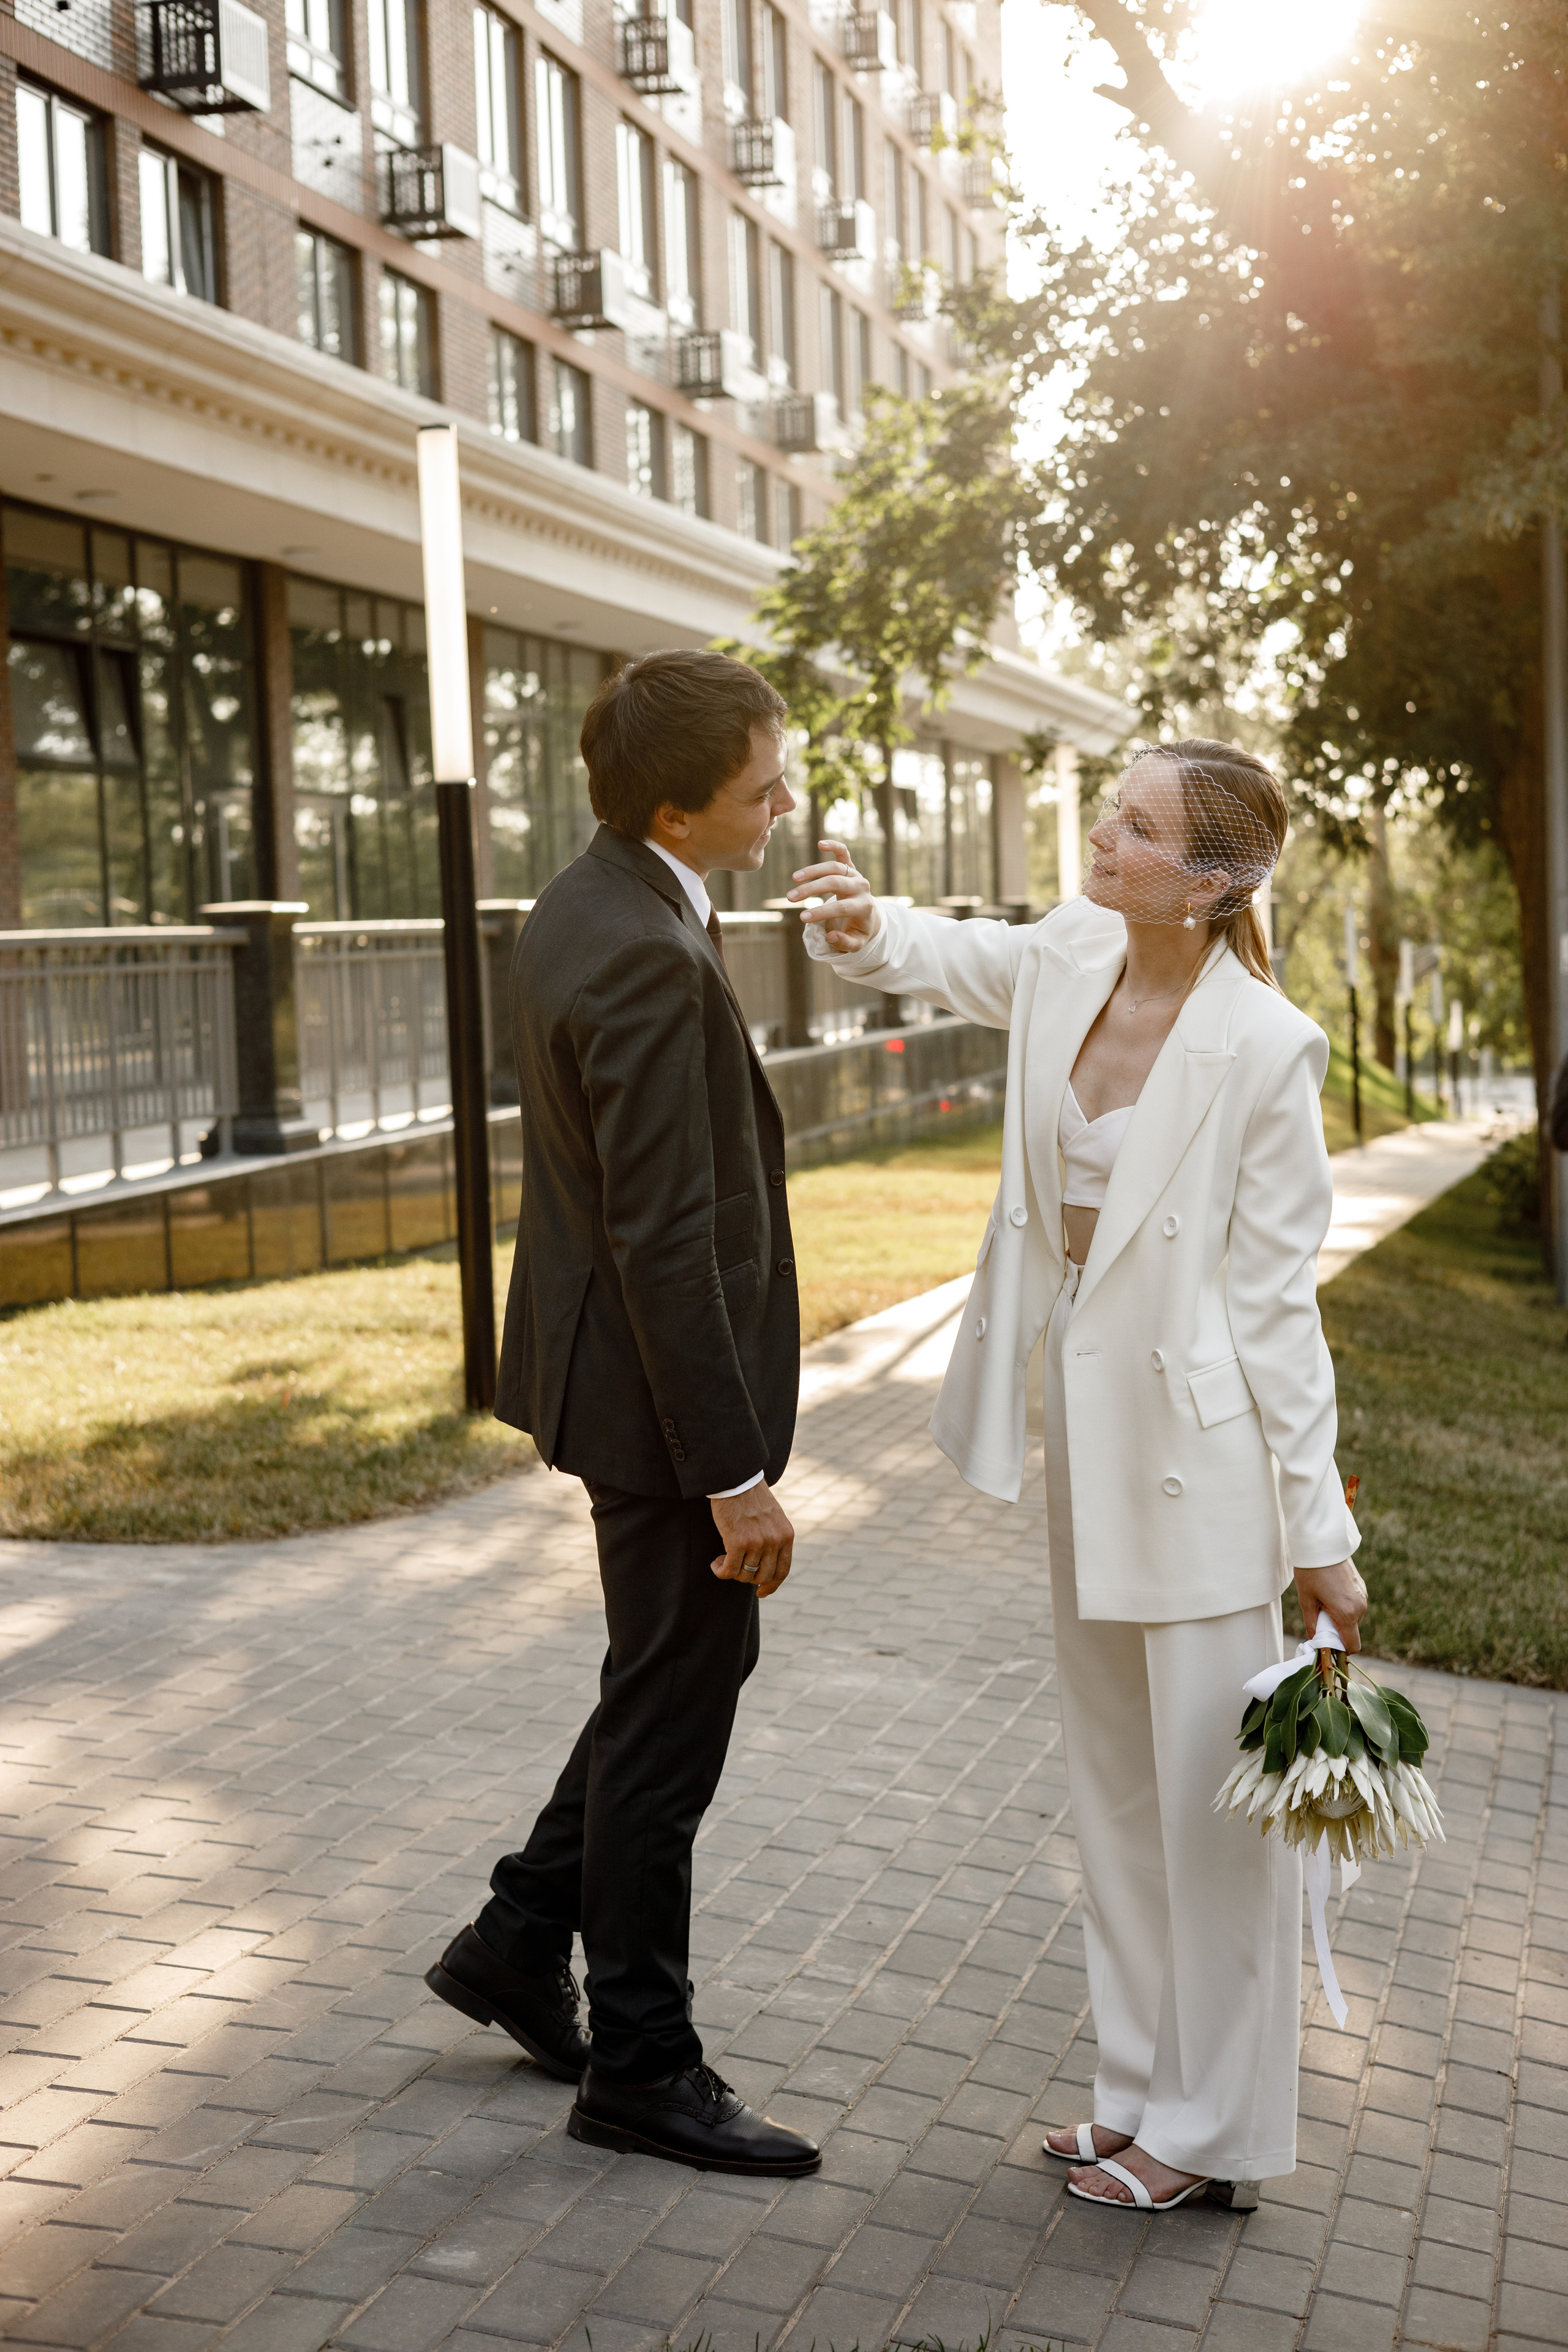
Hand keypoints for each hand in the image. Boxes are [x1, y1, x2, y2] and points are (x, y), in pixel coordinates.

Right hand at [710, 1482, 793, 1598]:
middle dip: (747, 1578)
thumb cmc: (751, 1497)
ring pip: (744, 1575)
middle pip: (763, 1576)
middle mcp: (774, 1541)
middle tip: (736, 1569)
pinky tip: (715, 1563)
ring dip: (731, 1573)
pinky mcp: (737, 1542)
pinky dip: (720, 1571)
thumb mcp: (773, 1517)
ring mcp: (757, 1542)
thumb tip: (765, 1563)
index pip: (782, 1570)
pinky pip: (729, 1570)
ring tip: (722, 1561)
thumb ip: (774, 1538)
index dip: (772, 1586)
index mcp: (786, 1535)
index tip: (761, 1592)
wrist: (736, 1479)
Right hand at [787, 840, 876, 951]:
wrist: (869, 915)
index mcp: (865, 906)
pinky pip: (844, 853)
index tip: (803, 918)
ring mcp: (856, 875)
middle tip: (791, 898)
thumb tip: (830, 937)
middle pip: (835, 883)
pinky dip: (834, 846)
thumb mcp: (855, 943)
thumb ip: (844, 943)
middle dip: (812, 890)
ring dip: (813, 871)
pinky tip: (821, 844)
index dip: (822, 912)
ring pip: (834, 868)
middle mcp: (862, 887)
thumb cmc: (858, 930)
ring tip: (794, 879)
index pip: (842, 908)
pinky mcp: (851, 867)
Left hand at [1293, 1557, 1368, 1653]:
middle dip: (1336, 1630)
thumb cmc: (1311, 1572)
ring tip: (1322, 1600)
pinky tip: (1329, 1592)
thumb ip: (1312, 1625)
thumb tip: (1315, 1640)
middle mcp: (1360, 1607)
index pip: (1353, 1646)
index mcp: (1347, 1614)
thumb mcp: (1306, 1601)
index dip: (1340, 1650)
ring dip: (1339, 1617)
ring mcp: (1363, 1596)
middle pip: (1350, 1631)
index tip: (1326, 1644)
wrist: (1322, 1543)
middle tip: (1317, 1616)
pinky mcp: (1362, 1587)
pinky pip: (1354, 1605)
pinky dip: (1343, 1606)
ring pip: (1352, 1618)